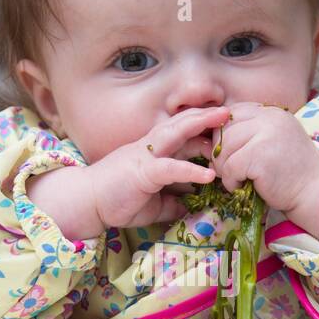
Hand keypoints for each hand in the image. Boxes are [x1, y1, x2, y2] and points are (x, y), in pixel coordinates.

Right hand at [88, 105, 230, 229]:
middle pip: (183, 123)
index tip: (227, 127)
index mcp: (155, 151)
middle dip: (208, 115)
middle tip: (232, 110)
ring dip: (202, 127)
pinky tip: (210, 175)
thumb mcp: (153, 203)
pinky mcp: (143, 172)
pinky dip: (191, 170)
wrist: (86, 201)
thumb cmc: (117, 199)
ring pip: (178, 133)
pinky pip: (171, 168)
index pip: (183, 132)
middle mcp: (152, 147)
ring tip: (226, 122)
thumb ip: (173, 202)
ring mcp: (147, 156)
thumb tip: (191, 208)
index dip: (204, 128)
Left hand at [207, 102, 318, 219]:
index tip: (229, 153)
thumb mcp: (271, 142)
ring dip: (223, 169)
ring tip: (236, 179)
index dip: (223, 134)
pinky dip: (231, 181)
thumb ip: (249, 133)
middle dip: (219, 154)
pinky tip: (242, 187)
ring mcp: (265, 135)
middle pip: (224, 130)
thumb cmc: (289, 171)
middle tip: (228, 171)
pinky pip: (230, 167)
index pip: (232, 114)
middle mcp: (268, 118)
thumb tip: (210, 139)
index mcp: (270, 113)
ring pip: (223, 149)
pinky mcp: (260, 156)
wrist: (313, 191)